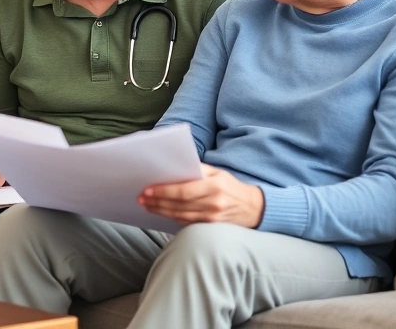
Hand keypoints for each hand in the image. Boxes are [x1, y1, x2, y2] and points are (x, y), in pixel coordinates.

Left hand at [138, 164, 264, 227]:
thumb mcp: (217, 172)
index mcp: (214, 187)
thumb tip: (173, 167)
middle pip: (178, 204)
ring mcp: (212, 218)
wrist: (254, 208)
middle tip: (141, 198)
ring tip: (147, 205)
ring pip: (179, 215)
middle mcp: (213, 204)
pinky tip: (161, 212)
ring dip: (160, 211)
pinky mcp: (210, 227)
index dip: (163, 191)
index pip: (184, 191)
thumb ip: (197, 169)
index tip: (147, 190)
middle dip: (157, 201)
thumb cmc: (231, 186)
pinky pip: (186, 223)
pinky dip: (172, 217)